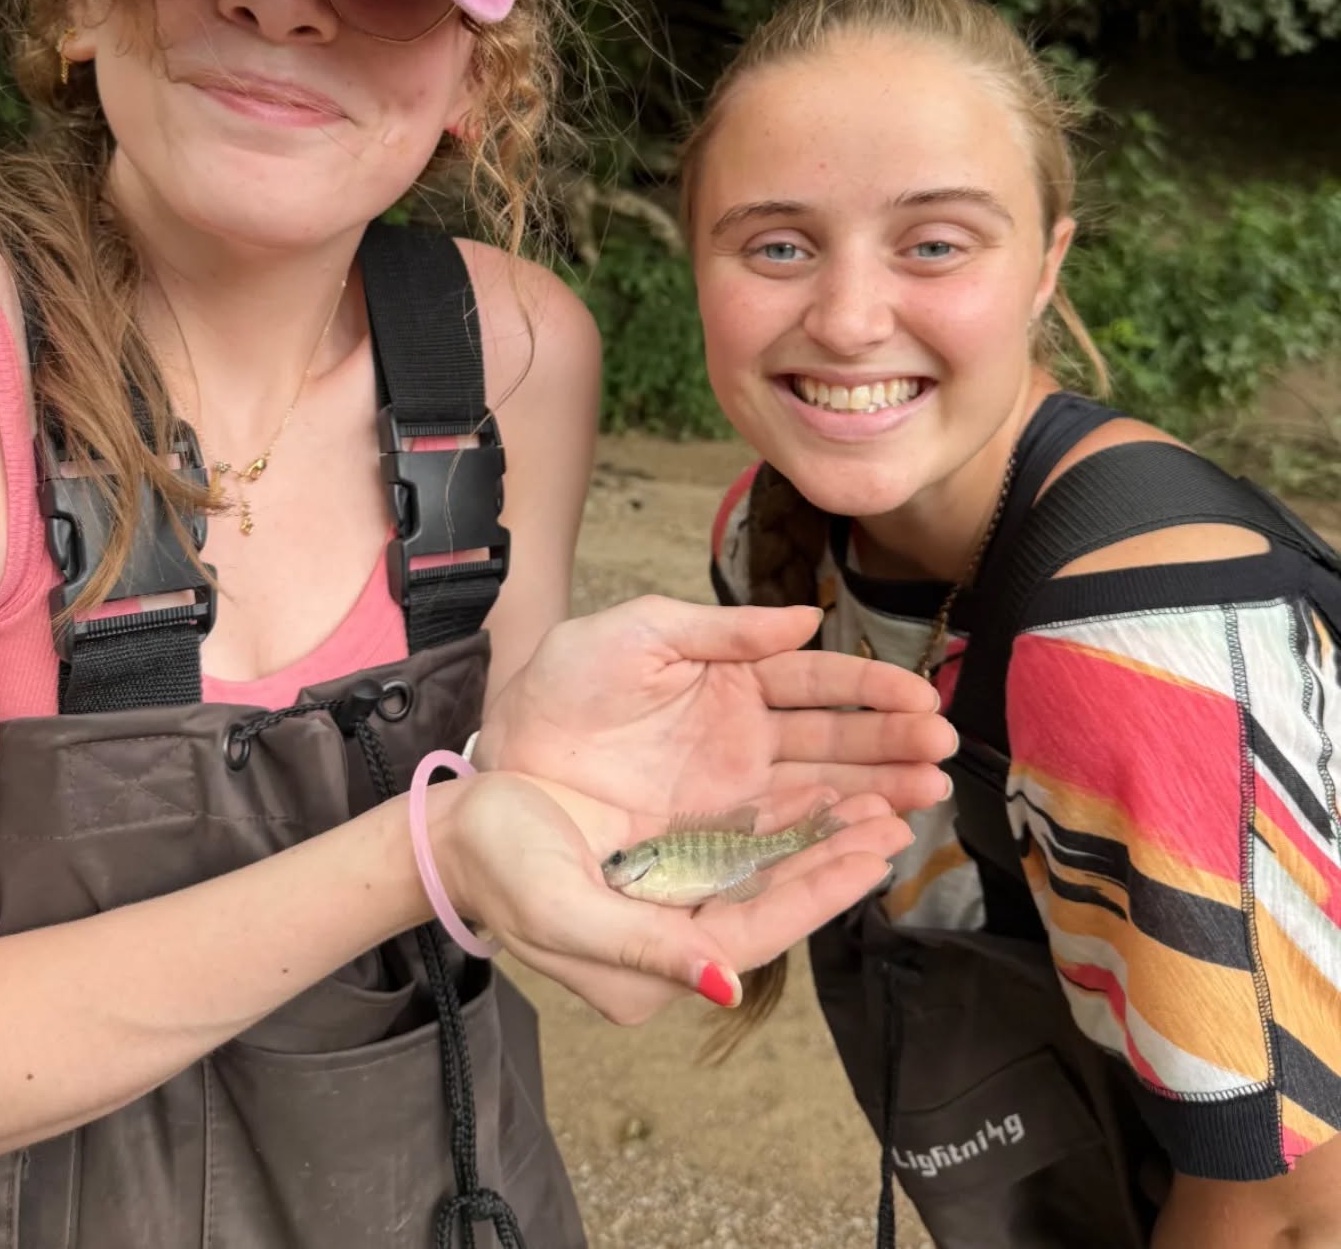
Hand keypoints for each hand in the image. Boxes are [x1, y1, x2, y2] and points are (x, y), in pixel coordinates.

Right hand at [437, 769, 913, 1024]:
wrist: (451, 835)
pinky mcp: (664, 865)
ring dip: (820, 838)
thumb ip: (647, 950)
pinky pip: (739, 848)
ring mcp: (670, 900)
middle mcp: (672, 939)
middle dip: (837, 860)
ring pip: (765, 871)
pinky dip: (782, 824)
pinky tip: (818, 794)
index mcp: (651, 965)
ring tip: (878, 803)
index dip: (820, 891)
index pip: (759, 931)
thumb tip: (725, 988)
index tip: (876, 852)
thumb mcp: (561, 912)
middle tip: (899, 818)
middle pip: (774, 901)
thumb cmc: (498, 865)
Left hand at [478, 595, 954, 819]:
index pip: (818, 679)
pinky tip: (872, 835)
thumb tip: (807, 616)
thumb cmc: (565, 681)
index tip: (921, 696)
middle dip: (892, 743)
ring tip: (926, 796)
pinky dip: (828, 837)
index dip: (871, 686)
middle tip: (944, 752)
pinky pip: (780, 836)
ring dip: (876, 790)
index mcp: (733, 676)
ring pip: (821, 789)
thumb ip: (721, 630)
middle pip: (834, 739)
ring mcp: (732, 788)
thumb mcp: (639, 634)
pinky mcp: (712, 835)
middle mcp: (745, 734)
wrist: (508, 752)